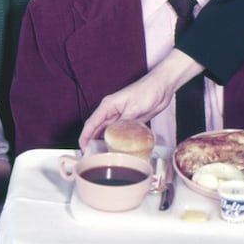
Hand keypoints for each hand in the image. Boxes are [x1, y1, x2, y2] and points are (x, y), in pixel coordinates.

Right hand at [77, 50, 202, 149]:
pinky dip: (115, 140)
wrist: (162, 87)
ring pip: (107, 131)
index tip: (82, 148)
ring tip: (101, 156)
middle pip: (96, 128)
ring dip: (103, 142)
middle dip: (91, 142)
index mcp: (108, 105)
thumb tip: (117, 137)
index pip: (91, 122)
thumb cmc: (147, 90)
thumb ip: (124, 122)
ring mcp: (120, 116)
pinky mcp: (129, 120)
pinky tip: (116, 149)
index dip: (84, 136)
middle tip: (90, 157)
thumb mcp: (135, 108)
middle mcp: (111, 111)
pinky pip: (118, 132)